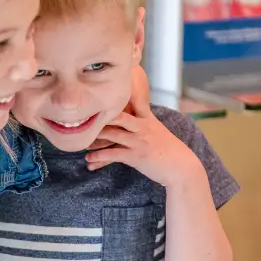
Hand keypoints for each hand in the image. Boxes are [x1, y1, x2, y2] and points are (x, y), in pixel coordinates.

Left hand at [85, 67, 200, 188]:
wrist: (181, 167)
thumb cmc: (166, 148)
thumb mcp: (154, 129)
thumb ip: (139, 121)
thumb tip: (122, 116)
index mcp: (146, 117)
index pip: (130, 102)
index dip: (114, 97)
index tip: (97, 93)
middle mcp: (142, 126)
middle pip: (117, 116)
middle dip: (99, 116)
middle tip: (80, 117)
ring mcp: (139, 141)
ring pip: (112, 135)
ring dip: (94, 138)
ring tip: (80, 141)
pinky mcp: (136, 156)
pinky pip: (113, 154)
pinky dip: (99, 157)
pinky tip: (89, 160)